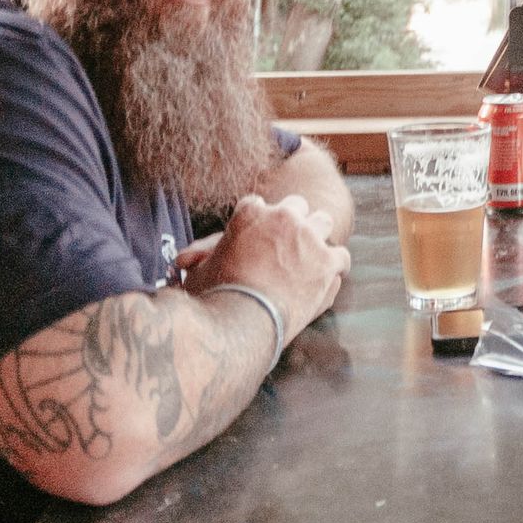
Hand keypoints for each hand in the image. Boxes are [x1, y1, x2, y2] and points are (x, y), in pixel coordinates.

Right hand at [183, 194, 349, 336]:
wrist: (243, 319)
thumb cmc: (214, 296)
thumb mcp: (198, 272)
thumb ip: (196, 260)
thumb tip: (182, 262)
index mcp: (250, 211)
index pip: (257, 204)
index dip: (257, 221)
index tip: (257, 235)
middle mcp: (284, 216)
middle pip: (296, 206)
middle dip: (292, 222)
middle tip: (288, 241)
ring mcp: (310, 237)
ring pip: (323, 223)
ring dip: (317, 237)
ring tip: (312, 254)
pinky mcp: (328, 261)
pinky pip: (341, 256)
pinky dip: (334, 267)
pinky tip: (327, 277)